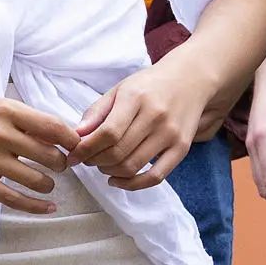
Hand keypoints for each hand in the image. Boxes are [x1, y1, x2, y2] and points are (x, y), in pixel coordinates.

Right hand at [0, 96, 82, 213]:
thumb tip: (64, 137)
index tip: (76, 149)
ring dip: (49, 185)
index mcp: (7, 110)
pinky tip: (49, 208)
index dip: (71, 142)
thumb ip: (26, 120)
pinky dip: (36, 206)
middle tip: (60, 168)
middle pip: (49, 156)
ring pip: (34, 180)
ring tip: (47, 184)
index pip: (53, 127)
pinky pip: (13, 199)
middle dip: (61, 165)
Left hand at [73, 61, 216, 190]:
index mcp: (136, 97)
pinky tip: (117, 180)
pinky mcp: (182, 148)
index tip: (74, 155)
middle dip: (95, 161)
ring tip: (101, 165)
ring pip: (132, 166)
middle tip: (87, 159)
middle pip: (118, 152)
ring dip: (109, 171)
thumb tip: (77, 136)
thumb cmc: (150, 85)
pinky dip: (133, 185)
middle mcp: (155, 116)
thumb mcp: (120, 89)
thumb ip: (97, 112)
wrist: (191, 79)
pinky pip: (156, 177)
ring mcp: (170, 134)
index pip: (107, 133)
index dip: (86, 148)